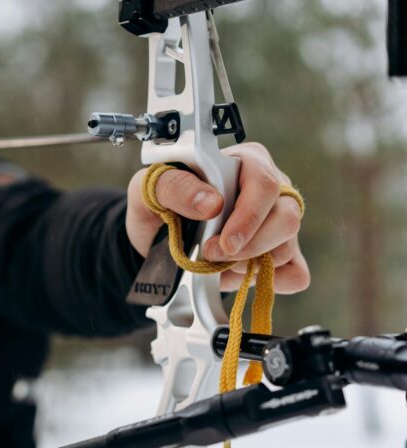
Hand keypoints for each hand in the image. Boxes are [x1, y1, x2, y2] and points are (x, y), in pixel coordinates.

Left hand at [126, 142, 309, 293]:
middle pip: (287, 220)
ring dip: (247, 265)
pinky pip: (295, 275)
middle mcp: (271, 190)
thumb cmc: (161, 202)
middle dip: (248, 248)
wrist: (157, 234)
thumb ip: (176, 186)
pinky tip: (236, 275)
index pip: (264, 185)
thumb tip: (211, 203)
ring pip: (286, 250)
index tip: (225, 244)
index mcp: (246, 162)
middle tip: (211, 256)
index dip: (247, 218)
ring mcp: (279, 222)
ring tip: (215, 260)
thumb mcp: (153, 187)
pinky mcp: (281, 253)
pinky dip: (266, 283)